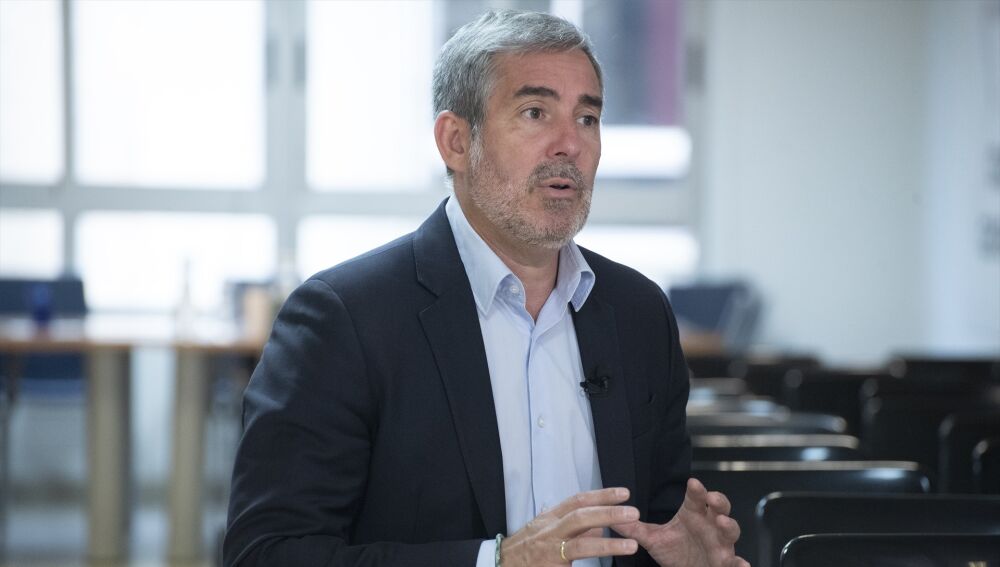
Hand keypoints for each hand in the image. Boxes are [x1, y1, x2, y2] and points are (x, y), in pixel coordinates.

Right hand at [500, 487, 639, 565]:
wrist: (501, 564)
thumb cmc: (527, 547)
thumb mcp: (547, 530)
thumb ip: (573, 528)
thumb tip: (599, 526)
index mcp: (550, 519)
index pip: (578, 501)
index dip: (601, 495)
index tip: (624, 493)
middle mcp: (549, 532)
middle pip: (579, 518)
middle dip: (607, 514)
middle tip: (632, 513)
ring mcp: (550, 552)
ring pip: (580, 547)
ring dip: (607, 545)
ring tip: (631, 545)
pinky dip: (594, 563)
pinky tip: (610, 566)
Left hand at [613, 478, 748, 566]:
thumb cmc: (676, 552)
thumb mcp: (653, 539)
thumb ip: (634, 528)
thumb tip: (611, 517)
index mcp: (694, 515)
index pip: (697, 498)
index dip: (697, 490)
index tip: (693, 483)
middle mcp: (710, 526)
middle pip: (720, 508)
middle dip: (719, 502)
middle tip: (713, 498)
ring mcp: (720, 544)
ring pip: (731, 531)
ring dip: (729, 526)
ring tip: (722, 522)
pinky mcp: (725, 563)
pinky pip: (737, 563)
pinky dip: (741, 564)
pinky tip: (742, 565)